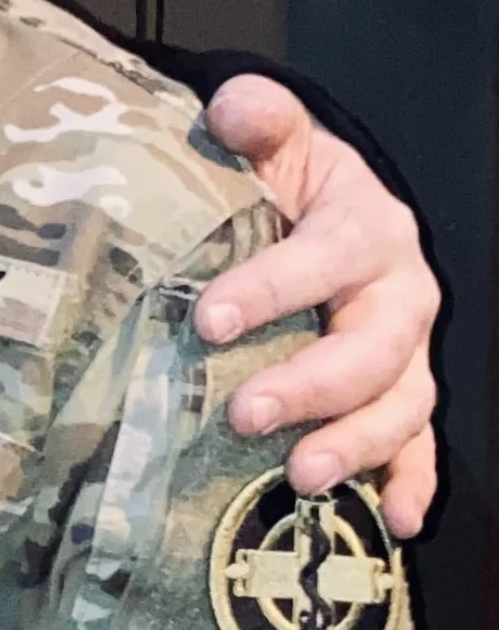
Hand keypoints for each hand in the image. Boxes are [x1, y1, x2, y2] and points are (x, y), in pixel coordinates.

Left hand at [196, 74, 439, 537]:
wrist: (327, 203)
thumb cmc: (291, 177)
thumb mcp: (276, 136)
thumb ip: (256, 116)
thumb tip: (233, 109)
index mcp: (365, 226)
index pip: (321, 259)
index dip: (269, 289)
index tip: (208, 319)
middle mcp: (399, 292)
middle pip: (370, 347)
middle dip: (310, 385)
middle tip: (245, 413)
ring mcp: (409, 349)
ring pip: (401, 402)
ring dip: (356, 442)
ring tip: (301, 475)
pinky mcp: (404, 390)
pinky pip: (421, 441)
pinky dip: (412, 479)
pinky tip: (395, 520)